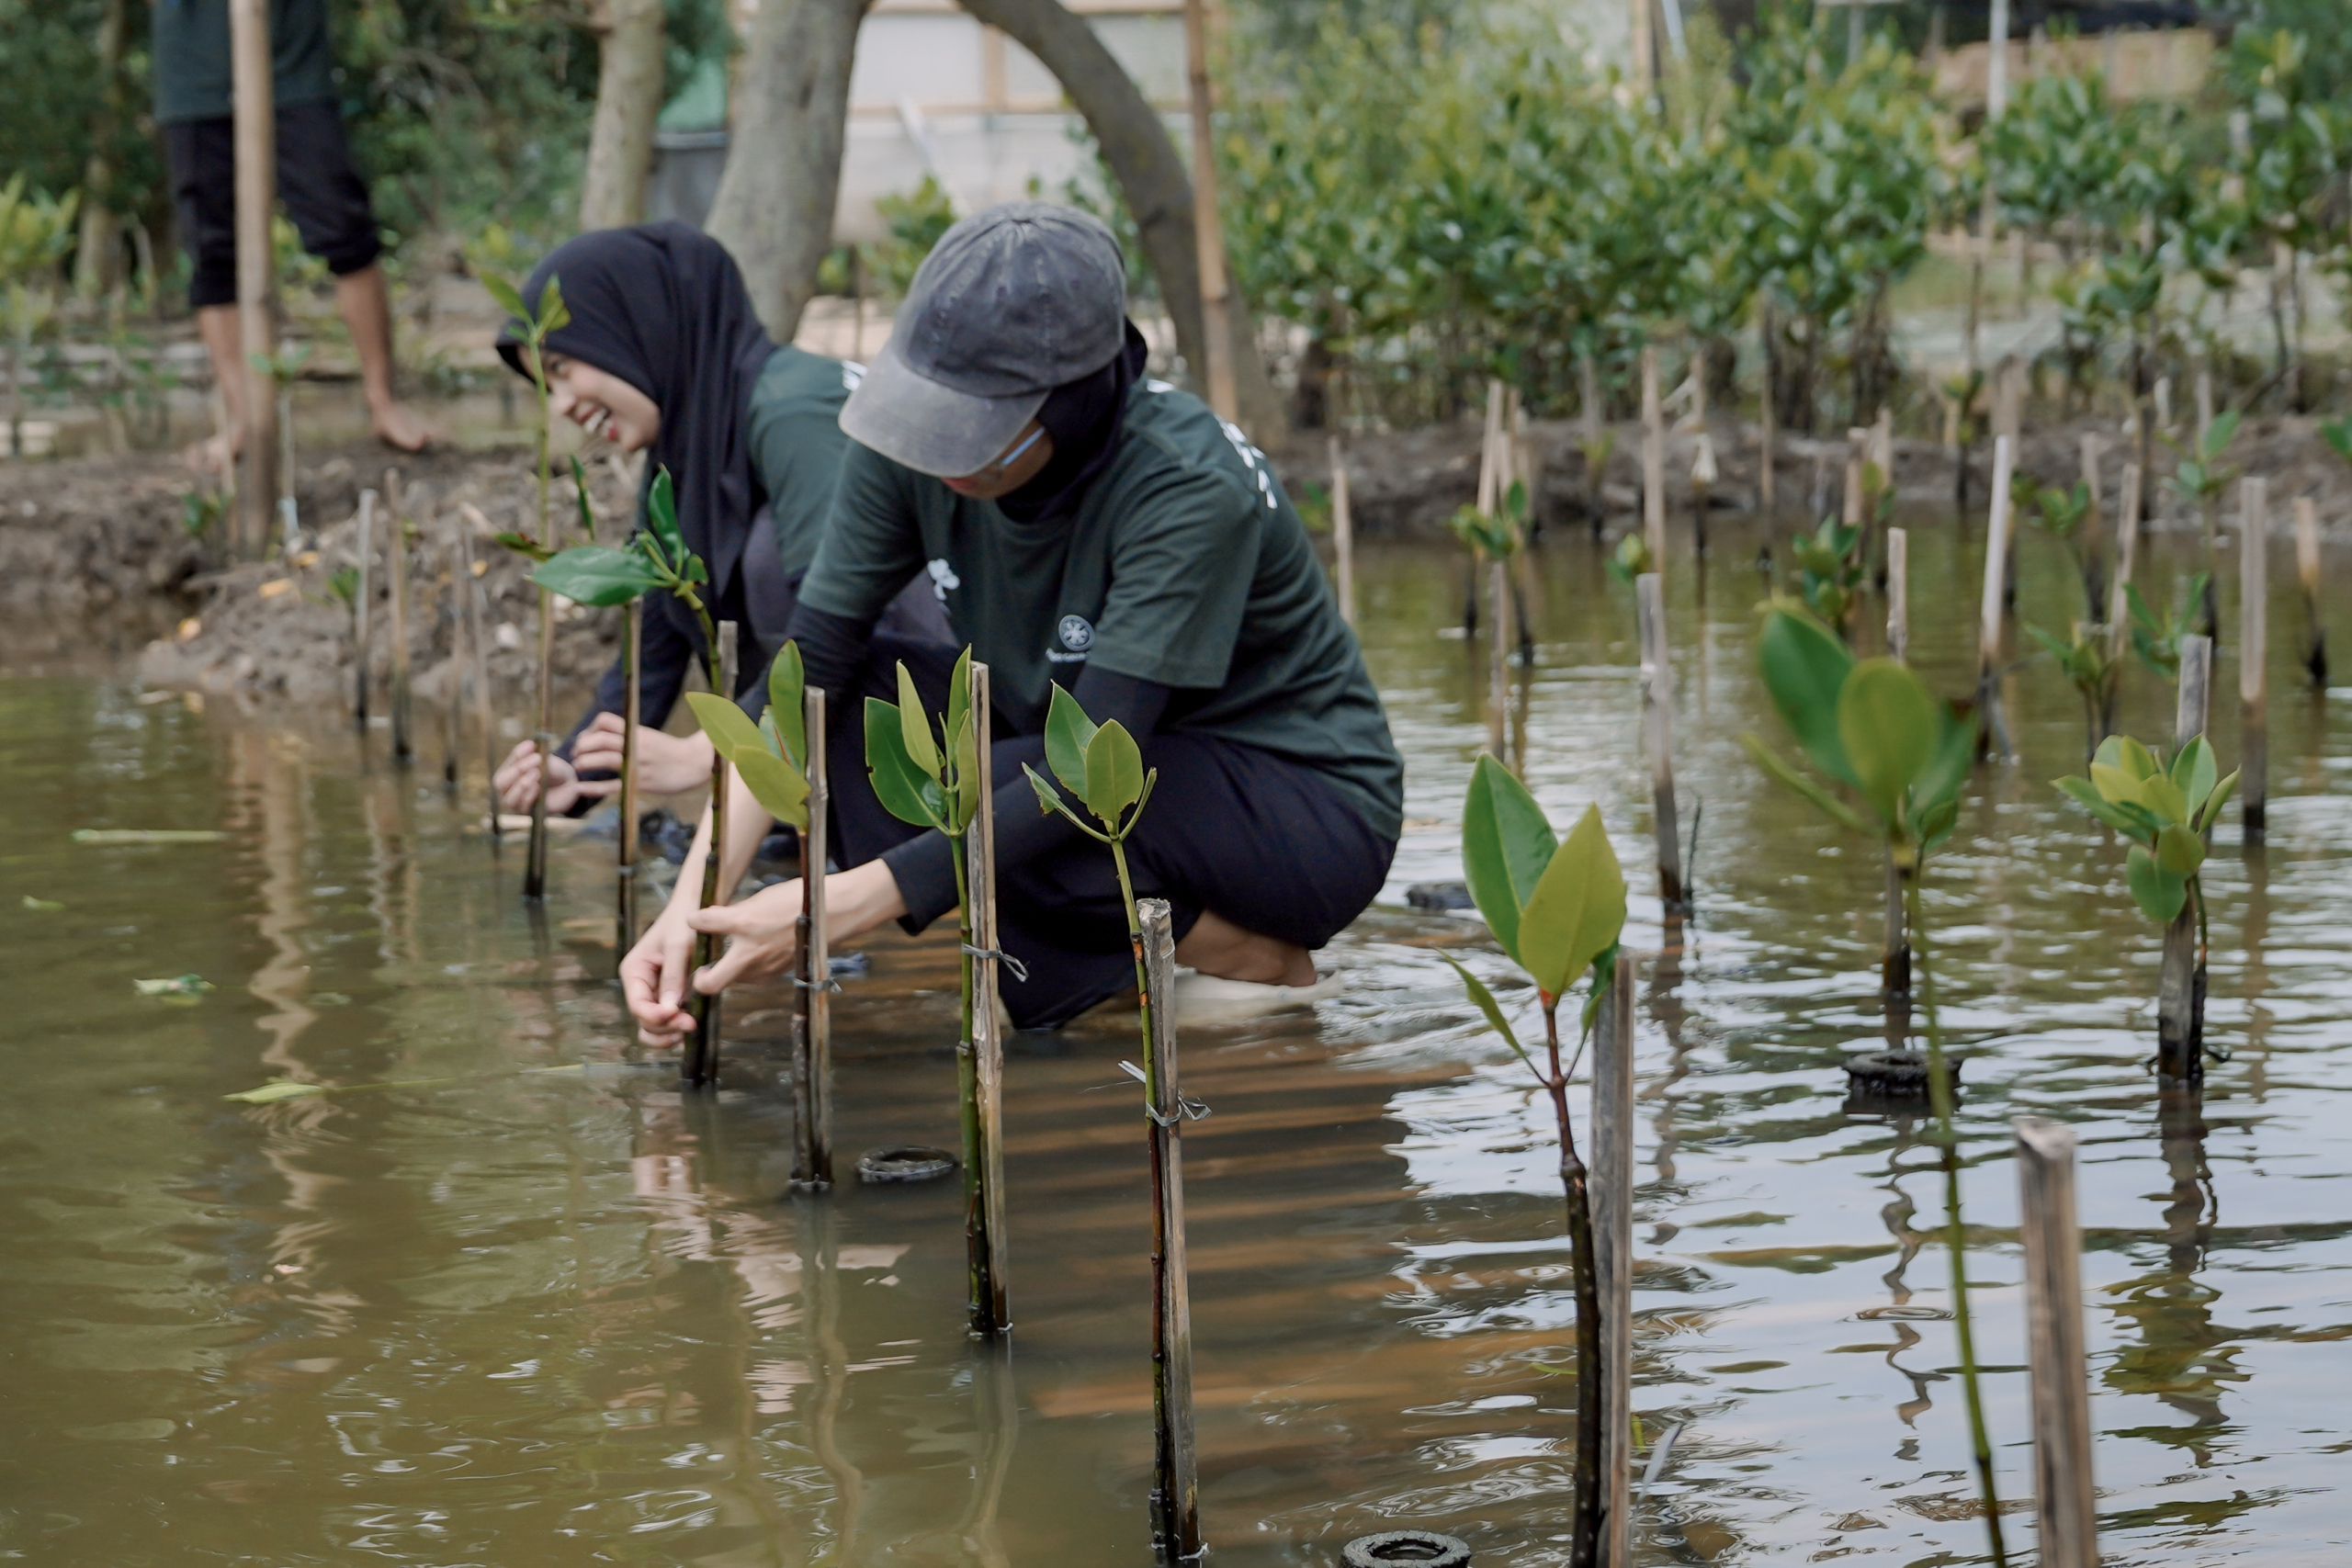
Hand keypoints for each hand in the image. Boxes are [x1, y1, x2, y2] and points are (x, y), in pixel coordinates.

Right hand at [493, 737, 606, 813]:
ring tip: (537, 773)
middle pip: (501, 782)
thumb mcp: (547, 761)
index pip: (507, 764)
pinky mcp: (528, 813)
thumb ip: (538, 757)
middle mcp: (507, 789)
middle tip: (535, 759)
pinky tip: (537, 787)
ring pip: (509, 798)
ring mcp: (516, 803)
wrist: (568, 786)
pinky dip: (528, 797)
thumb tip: (530, 746)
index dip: (517, 755)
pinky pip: (522, 807)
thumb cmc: (553, 770)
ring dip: (522, 784)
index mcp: (508, 772)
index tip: (531, 745)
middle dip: (518, 770)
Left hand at [571, 713, 714, 795]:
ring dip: (584, 762)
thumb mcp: (648, 736)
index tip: (586, 739)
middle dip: (581, 746)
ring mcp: (637, 764)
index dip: (590, 729)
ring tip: (578, 767)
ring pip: (603, 759)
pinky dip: (592, 788)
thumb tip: (603, 737)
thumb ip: (628, 736)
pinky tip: (581, 788)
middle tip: (575, 754)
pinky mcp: (639, 783)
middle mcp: (635, 745)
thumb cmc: (669, 751)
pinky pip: (611, 786)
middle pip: (600, 739)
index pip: (605, 721)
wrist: (695, 764)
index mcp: (636, 731)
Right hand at [620, 904, 700, 1048]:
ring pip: (653, 1025)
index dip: (654, 1015)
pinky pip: (668, 1020)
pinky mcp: (672, 995)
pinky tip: (691, 1024)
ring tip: (690, 1028)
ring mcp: (656, 992)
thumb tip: (670, 1008)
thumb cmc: (685, 921)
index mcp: (634, 971)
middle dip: (664, 1025)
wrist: (698, 907)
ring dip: (668, 1032)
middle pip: (644, 1020)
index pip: (637, 1005)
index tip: (675, 1014)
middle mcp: (641, 985)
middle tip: (690, 1023)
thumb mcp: (679, 944)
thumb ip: (673, 975)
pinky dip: (676, 1027)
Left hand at [686, 859, 909, 995]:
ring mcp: (764, 968)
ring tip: (728, 952)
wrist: (835, 913)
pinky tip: (751, 953)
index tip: (695, 920)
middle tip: (699, 965)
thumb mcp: (761, 898)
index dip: (693, 921)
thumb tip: (706, 919)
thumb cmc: (798, 899)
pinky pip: (749, 977)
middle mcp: (751, 951)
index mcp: (744, 924)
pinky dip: (743, 969)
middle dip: (698, 978)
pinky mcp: (775, 974)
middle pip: (708, 983)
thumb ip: (732, 913)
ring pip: (729, 981)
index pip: (700, 924)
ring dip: (722, 971)